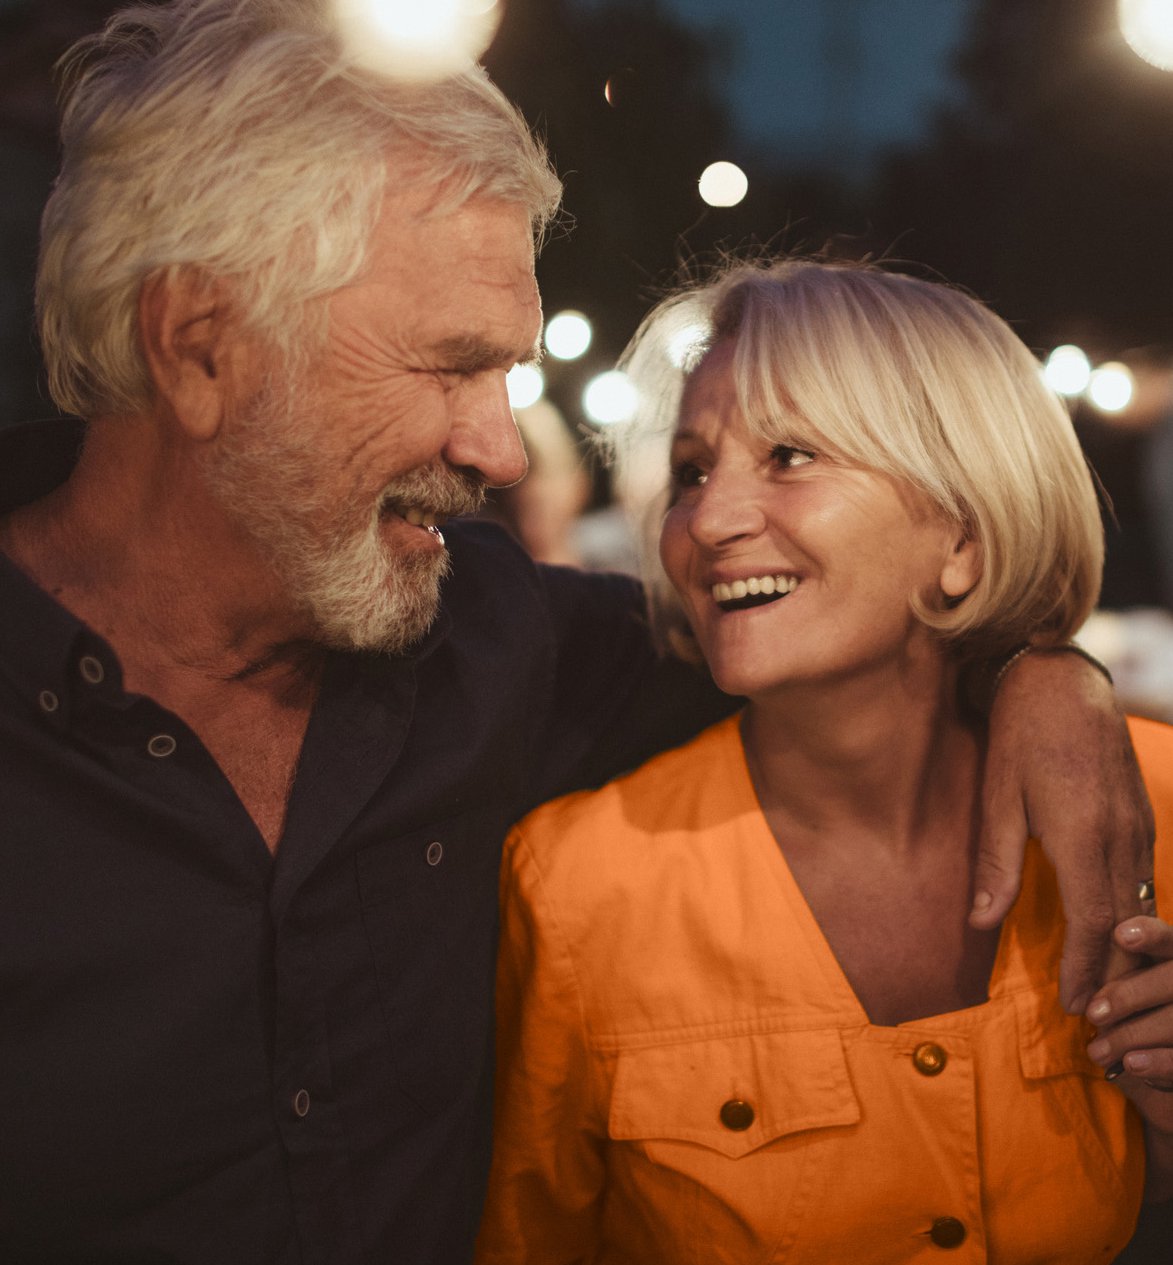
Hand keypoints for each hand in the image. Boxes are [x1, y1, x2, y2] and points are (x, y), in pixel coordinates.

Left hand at [970, 648, 1153, 1011]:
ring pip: (1140, 903)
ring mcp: (1139, 824)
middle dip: (1111, 974)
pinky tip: (1123, 934)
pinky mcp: (1142, 815)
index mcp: (1083, 835)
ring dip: (1127, 949)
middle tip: (1095, 1018)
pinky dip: (1135, 915)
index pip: (1092, 924)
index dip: (1084, 970)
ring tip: (1108, 988)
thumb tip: (980, 920)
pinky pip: (1145, 877)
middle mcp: (1121, 835)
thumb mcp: (997, 797)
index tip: (1073, 1007)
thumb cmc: (1020, 736)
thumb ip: (994, 862)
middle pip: (1124, 924)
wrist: (1062, 680)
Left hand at [1085, 918, 1172, 1144]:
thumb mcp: (1127, 993)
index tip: (1120, 934)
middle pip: (1171, 980)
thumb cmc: (1140, 1019)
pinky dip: (1157, 1061)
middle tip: (1093, 1015)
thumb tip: (1077, 986)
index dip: (1149, 935)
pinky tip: (1131, 1064)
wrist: (1165, 1068)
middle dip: (1127, 995)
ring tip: (1097, 1052)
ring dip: (1131, 1036)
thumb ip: (1114, 978)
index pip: (1169, 940)